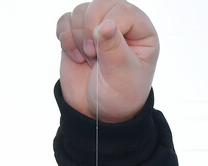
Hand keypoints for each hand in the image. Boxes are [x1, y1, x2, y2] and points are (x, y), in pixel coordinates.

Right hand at [57, 0, 158, 121]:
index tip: (101, 53)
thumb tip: (106, 24)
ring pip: (80, 10)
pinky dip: (65, 37)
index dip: (107, 27)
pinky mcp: (79, 34)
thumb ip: (114, 48)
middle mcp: (122, 25)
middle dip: (89, 28)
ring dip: (78, 36)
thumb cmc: (120, 96)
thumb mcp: (122, 75)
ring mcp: (99, 28)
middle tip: (91, 53)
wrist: (100, 112)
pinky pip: (65, 20)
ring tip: (88, 59)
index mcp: (142, 32)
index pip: (122, 10)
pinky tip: (76, 56)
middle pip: (100, 4)